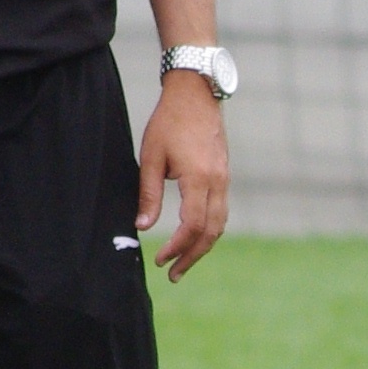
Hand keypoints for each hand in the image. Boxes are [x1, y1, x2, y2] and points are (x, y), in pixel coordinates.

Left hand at [137, 73, 227, 279]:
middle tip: (173, 274)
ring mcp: (225, 178)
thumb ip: (149, 194)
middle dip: (192, 256)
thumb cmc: (169, 121)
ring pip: (219, 224)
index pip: (191, 225)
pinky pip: (221, 211)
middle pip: (210, 232)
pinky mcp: (225, 175)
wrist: (196, 93)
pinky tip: (195, 237)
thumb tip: (142, 226)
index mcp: (198, 177)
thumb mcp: (151, 157)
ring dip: (202, 247)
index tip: (160, 259)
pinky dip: (209, 230)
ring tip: (184, 262)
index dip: (176, 247)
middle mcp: (218, 181)